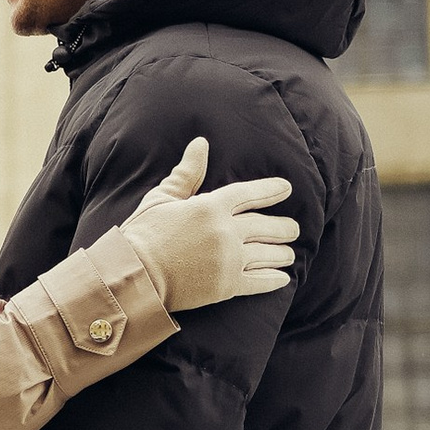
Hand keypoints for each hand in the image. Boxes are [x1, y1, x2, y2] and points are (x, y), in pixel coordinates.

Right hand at [125, 137, 298, 308]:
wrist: (135, 274)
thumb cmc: (144, 233)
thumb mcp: (162, 198)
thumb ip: (187, 173)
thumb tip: (201, 143)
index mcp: (211, 206)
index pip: (248, 194)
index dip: (270, 190)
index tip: (286, 189)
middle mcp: (226, 231)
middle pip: (264, 226)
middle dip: (283, 227)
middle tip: (294, 229)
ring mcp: (229, 259)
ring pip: (267, 254)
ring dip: (282, 253)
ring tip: (290, 253)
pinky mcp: (227, 286)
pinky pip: (259, 281)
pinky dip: (274, 279)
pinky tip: (283, 278)